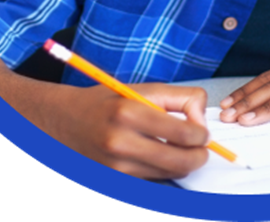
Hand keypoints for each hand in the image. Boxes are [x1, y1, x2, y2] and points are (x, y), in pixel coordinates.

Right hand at [37, 81, 209, 179]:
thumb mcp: (145, 89)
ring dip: (183, 164)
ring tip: (181, 148)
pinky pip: (153, 180)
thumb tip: (201, 121)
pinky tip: (160, 156)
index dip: (202, 135)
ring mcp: (116, 167)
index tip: (203, 132)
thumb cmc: (110, 101)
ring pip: (169, 174)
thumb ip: (181, 99)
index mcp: (130, 112)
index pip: (182, 133)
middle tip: (202, 147)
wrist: (66, 121)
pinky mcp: (114, 181)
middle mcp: (121, 142)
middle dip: (199, 156)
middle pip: (180, 162)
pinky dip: (163, 171)